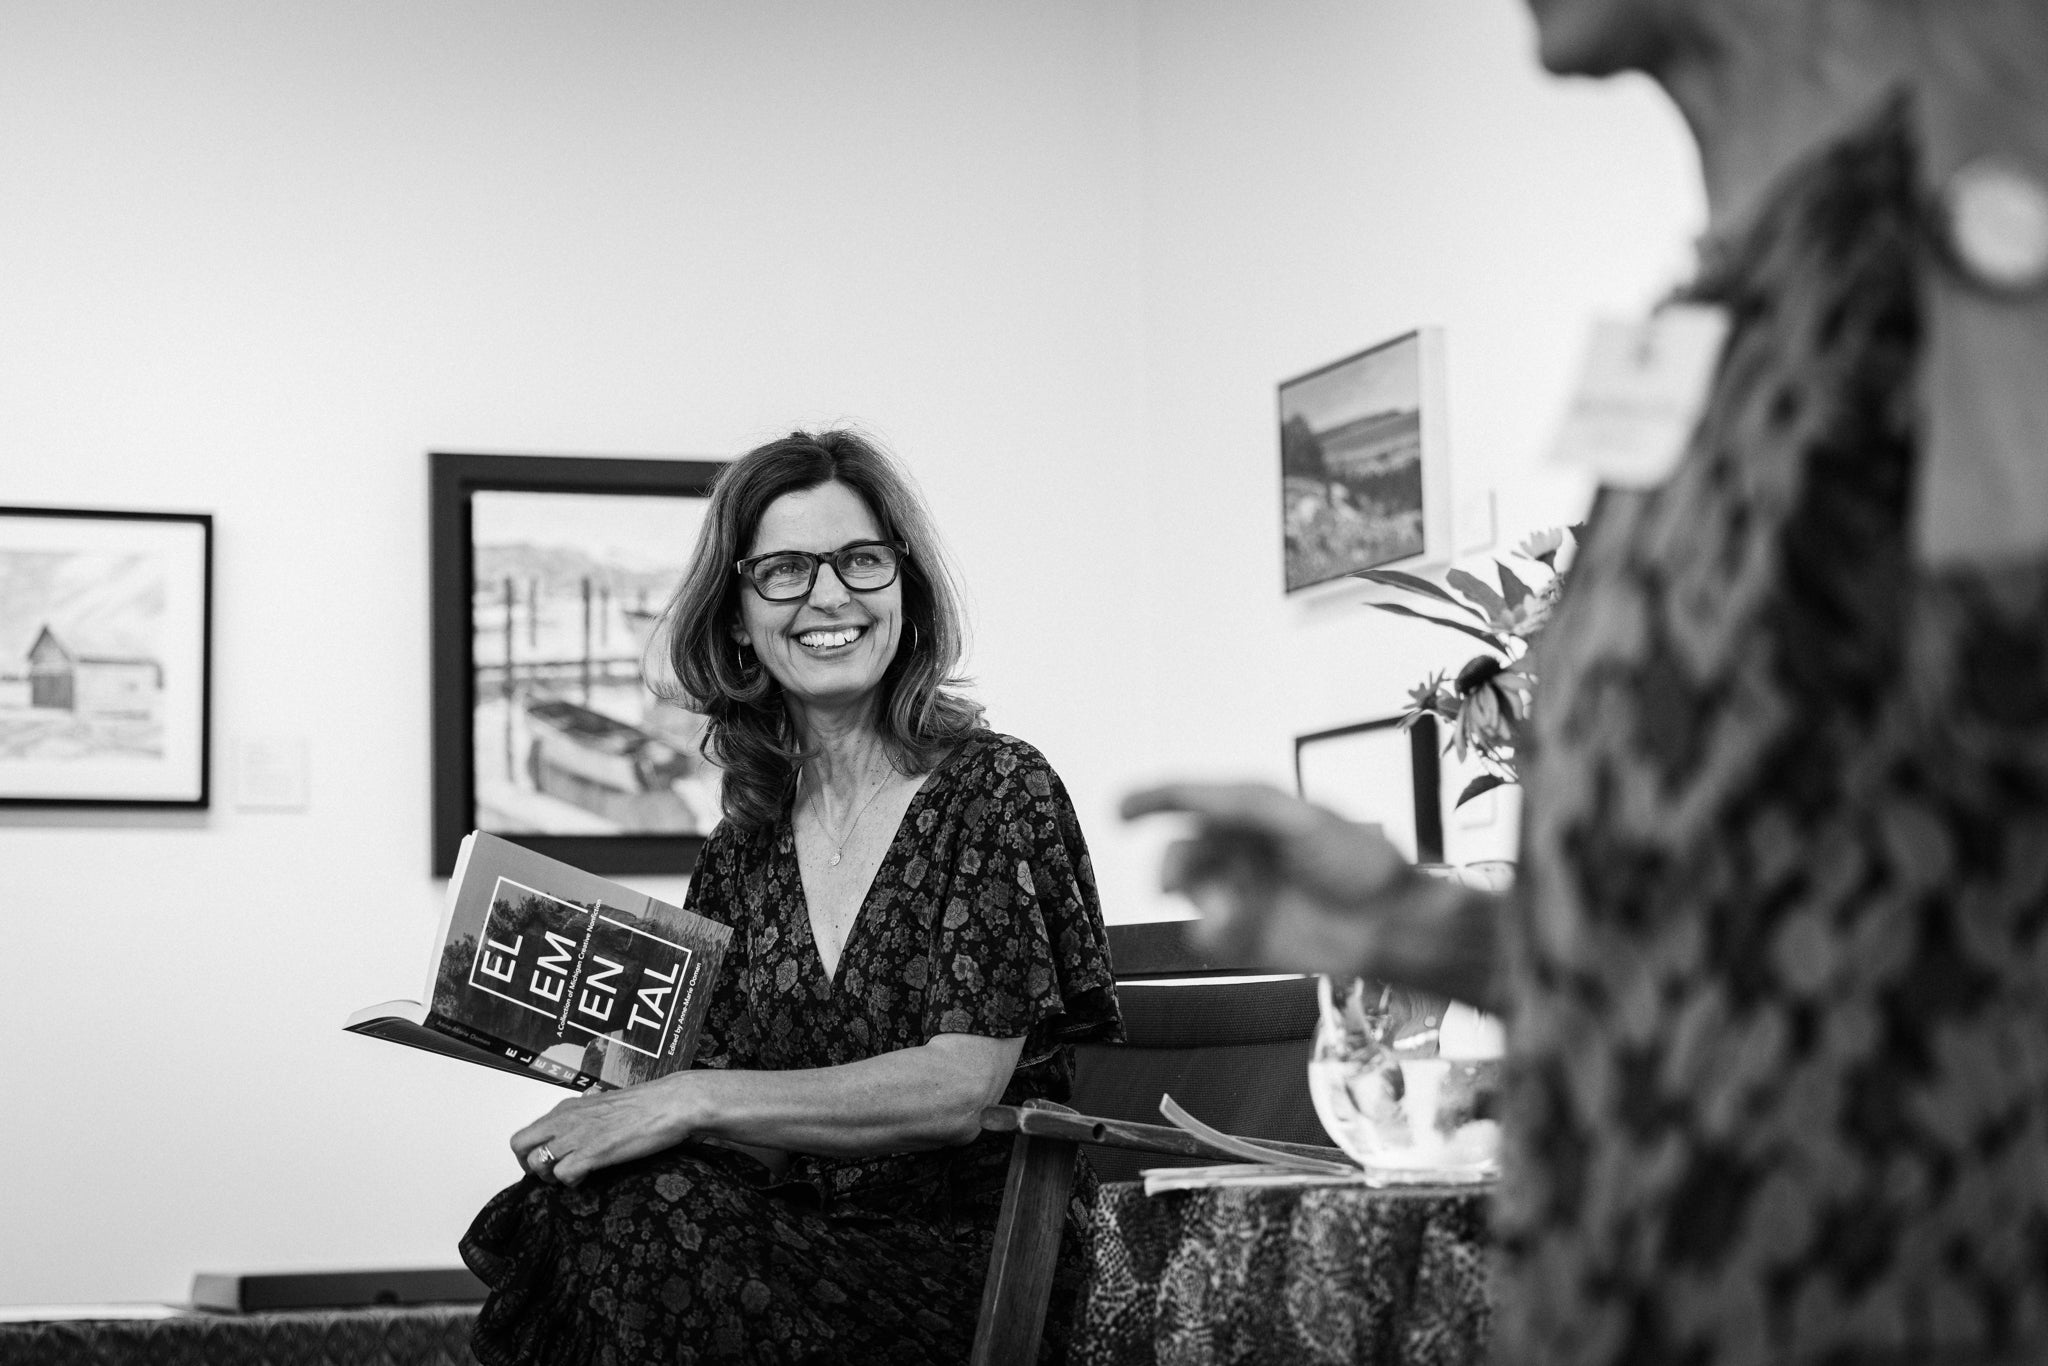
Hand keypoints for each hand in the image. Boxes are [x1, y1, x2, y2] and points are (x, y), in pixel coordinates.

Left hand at [510, 1079, 695, 1187]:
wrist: (670, 1103)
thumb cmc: (646, 1105)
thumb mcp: (603, 1106)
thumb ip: (584, 1119)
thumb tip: (578, 1132)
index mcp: (567, 1108)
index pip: (527, 1133)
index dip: (531, 1153)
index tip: (547, 1163)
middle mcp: (566, 1120)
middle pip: (520, 1146)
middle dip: (529, 1166)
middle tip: (550, 1175)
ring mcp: (578, 1136)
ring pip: (537, 1162)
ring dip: (551, 1176)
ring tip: (573, 1177)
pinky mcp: (593, 1152)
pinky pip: (563, 1174)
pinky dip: (571, 1182)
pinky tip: (588, 1177)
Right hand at [1121, 782, 1408, 970]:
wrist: (1388, 924)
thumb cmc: (1357, 862)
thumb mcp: (1298, 818)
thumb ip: (1241, 804)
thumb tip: (1190, 800)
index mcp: (1251, 817)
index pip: (1190, 802)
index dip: (1152, 801)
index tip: (1120, 810)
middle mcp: (1241, 853)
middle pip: (1182, 852)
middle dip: (1174, 866)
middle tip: (1173, 883)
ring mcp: (1241, 895)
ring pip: (1191, 895)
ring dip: (1203, 900)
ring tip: (1233, 912)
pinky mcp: (1245, 938)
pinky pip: (1205, 935)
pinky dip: (1209, 932)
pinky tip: (1231, 931)